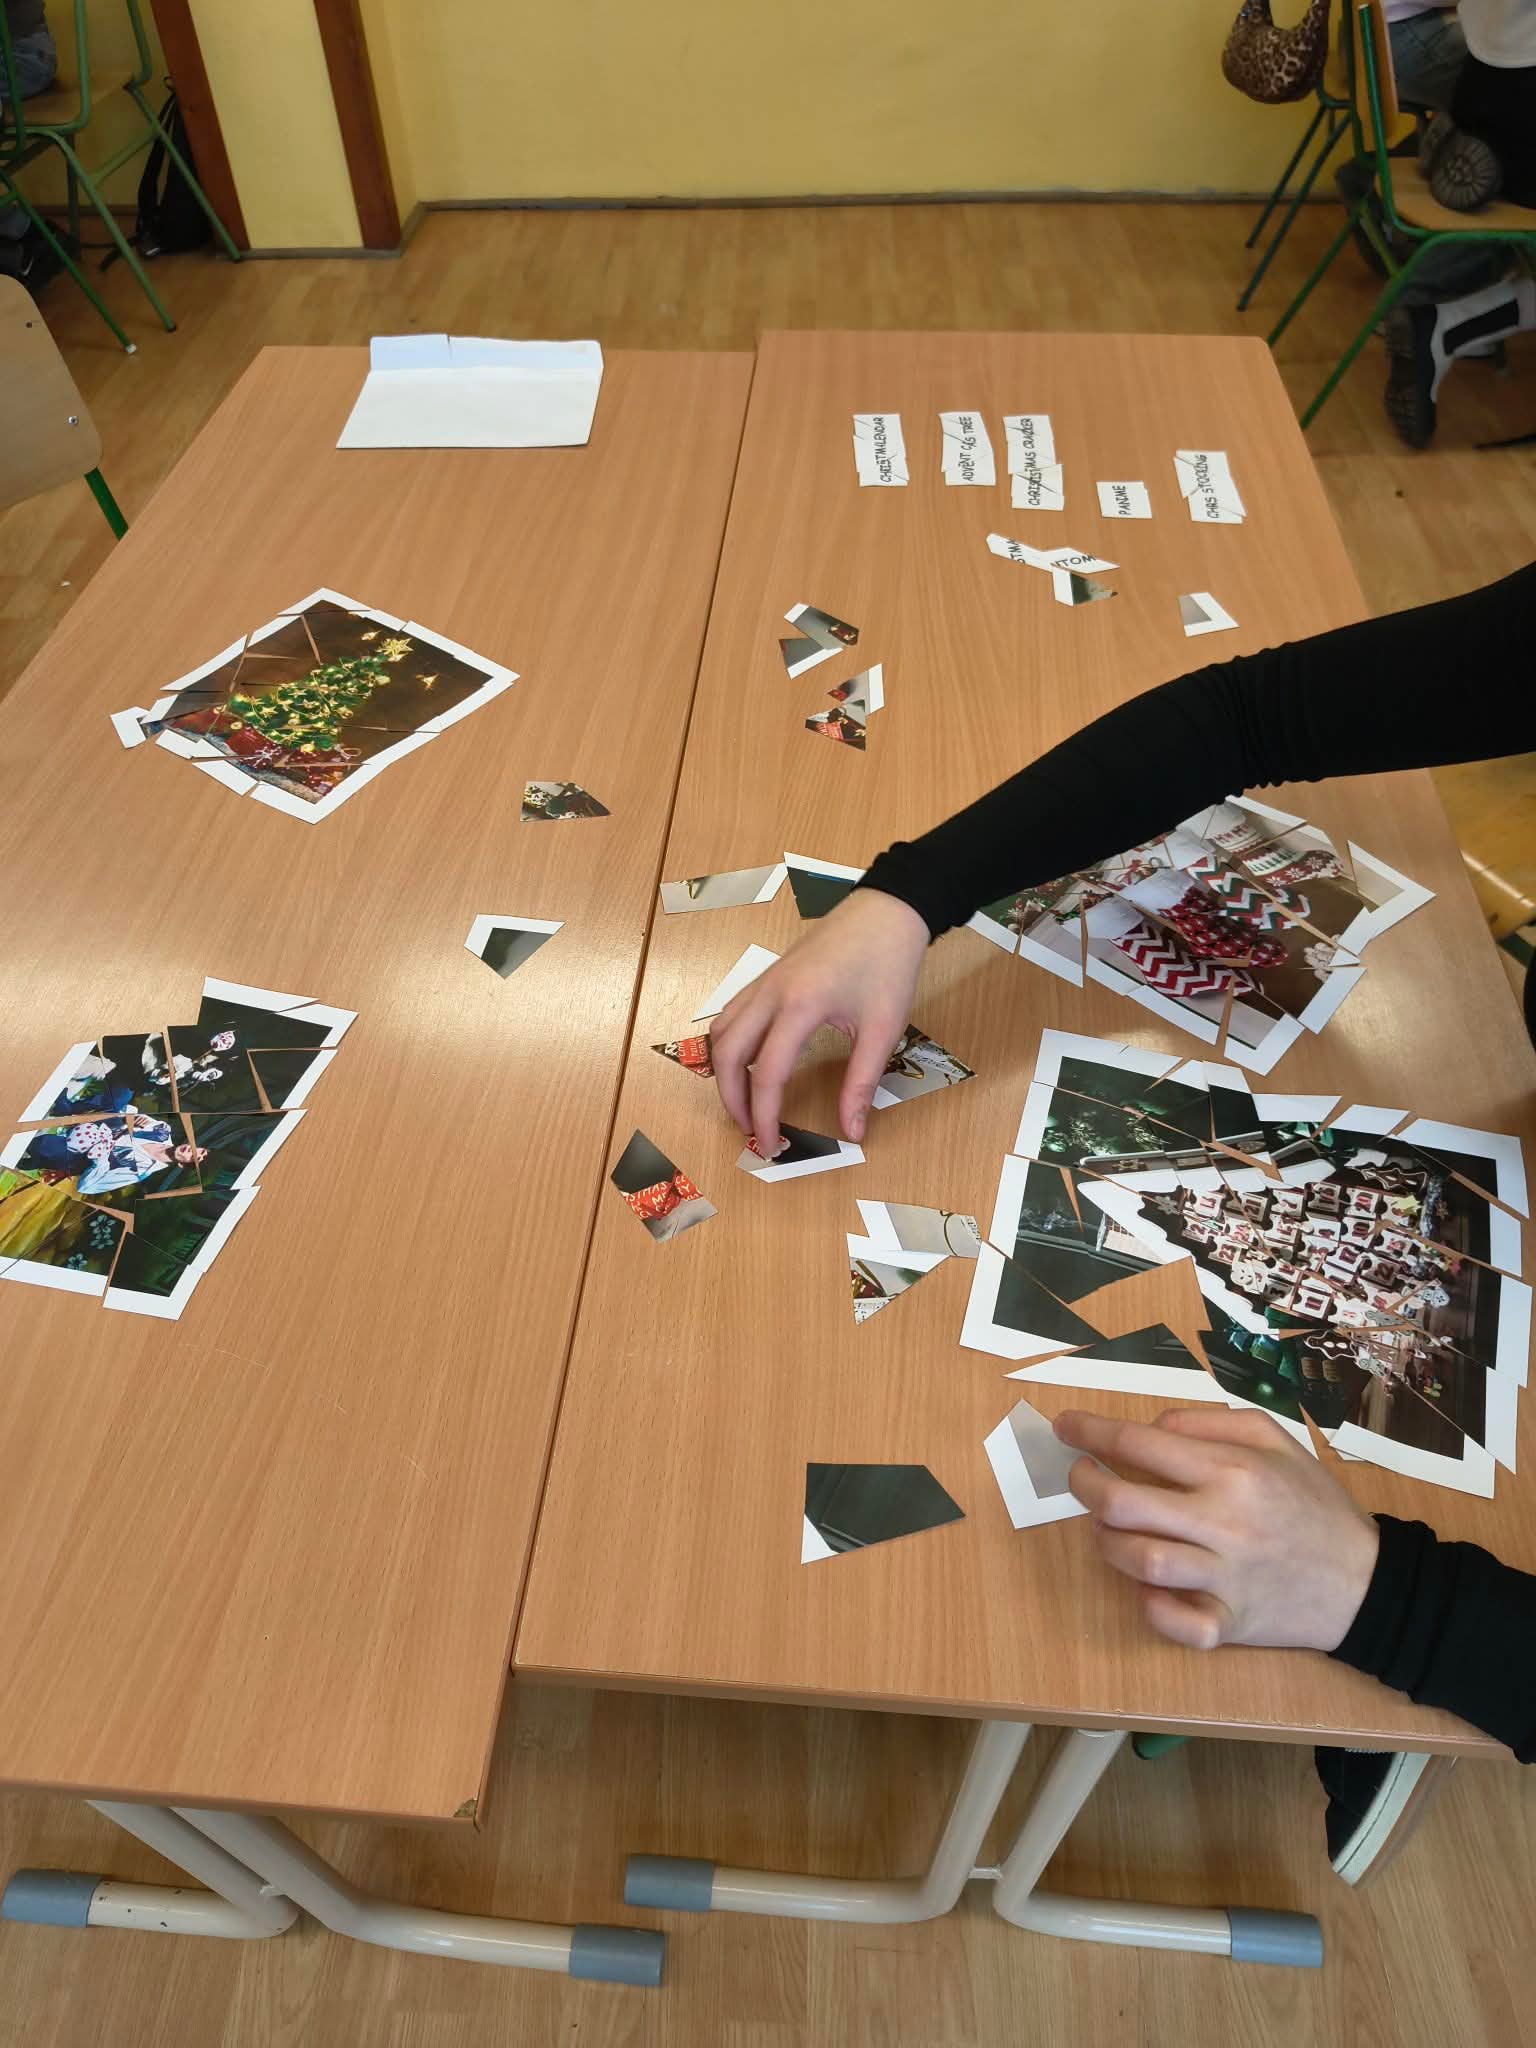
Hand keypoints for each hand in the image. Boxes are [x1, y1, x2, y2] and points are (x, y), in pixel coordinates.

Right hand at [711, 888, 929, 1156]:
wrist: (888, 910)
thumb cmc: (889, 965)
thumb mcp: (883, 1029)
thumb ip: (862, 1083)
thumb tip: (852, 1131)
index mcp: (799, 1006)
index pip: (767, 1074)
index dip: (766, 1117)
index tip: (773, 1146)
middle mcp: (770, 993)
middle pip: (727, 1055)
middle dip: (732, 1099)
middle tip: (752, 1130)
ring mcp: (764, 981)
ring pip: (721, 1032)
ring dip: (724, 1072)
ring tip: (745, 1101)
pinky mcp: (767, 975)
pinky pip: (732, 1013)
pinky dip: (729, 1044)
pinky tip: (748, 1061)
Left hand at [1052, 1405, 1379, 1652]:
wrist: (1367, 1581)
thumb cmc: (1313, 1503)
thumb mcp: (1275, 1440)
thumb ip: (1211, 1422)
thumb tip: (1152, 1429)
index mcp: (1233, 1471)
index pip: (1139, 1444)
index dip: (1089, 1433)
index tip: (1065, 1428)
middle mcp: (1223, 1522)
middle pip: (1122, 1504)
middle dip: (1084, 1485)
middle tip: (1080, 1477)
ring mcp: (1225, 1577)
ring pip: (1137, 1560)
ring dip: (1106, 1542)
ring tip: (1107, 1528)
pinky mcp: (1229, 1623)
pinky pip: (1174, 1623)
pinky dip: (1150, 1606)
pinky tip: (1147, 1587)